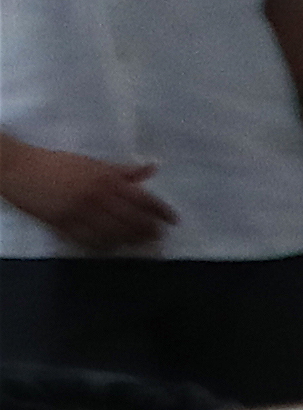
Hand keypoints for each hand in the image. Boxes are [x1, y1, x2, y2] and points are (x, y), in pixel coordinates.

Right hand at [0, 141, 173, 253]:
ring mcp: (80, 212)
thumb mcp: (92, 162)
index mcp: (104, 179)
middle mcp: (96, 196)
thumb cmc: (57, 163)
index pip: (141, 198)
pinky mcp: (64, 224)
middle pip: (131, 219)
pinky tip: (116, 247)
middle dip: (149, 229)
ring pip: (114, 232)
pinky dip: (106, 245)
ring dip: (132, 239)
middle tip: (161, 235)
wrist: (20, 168)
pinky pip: (90, 240)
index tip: (174, 220)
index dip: (160, 210)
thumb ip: (122, 170)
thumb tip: (151, 169)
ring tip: (143, 242)